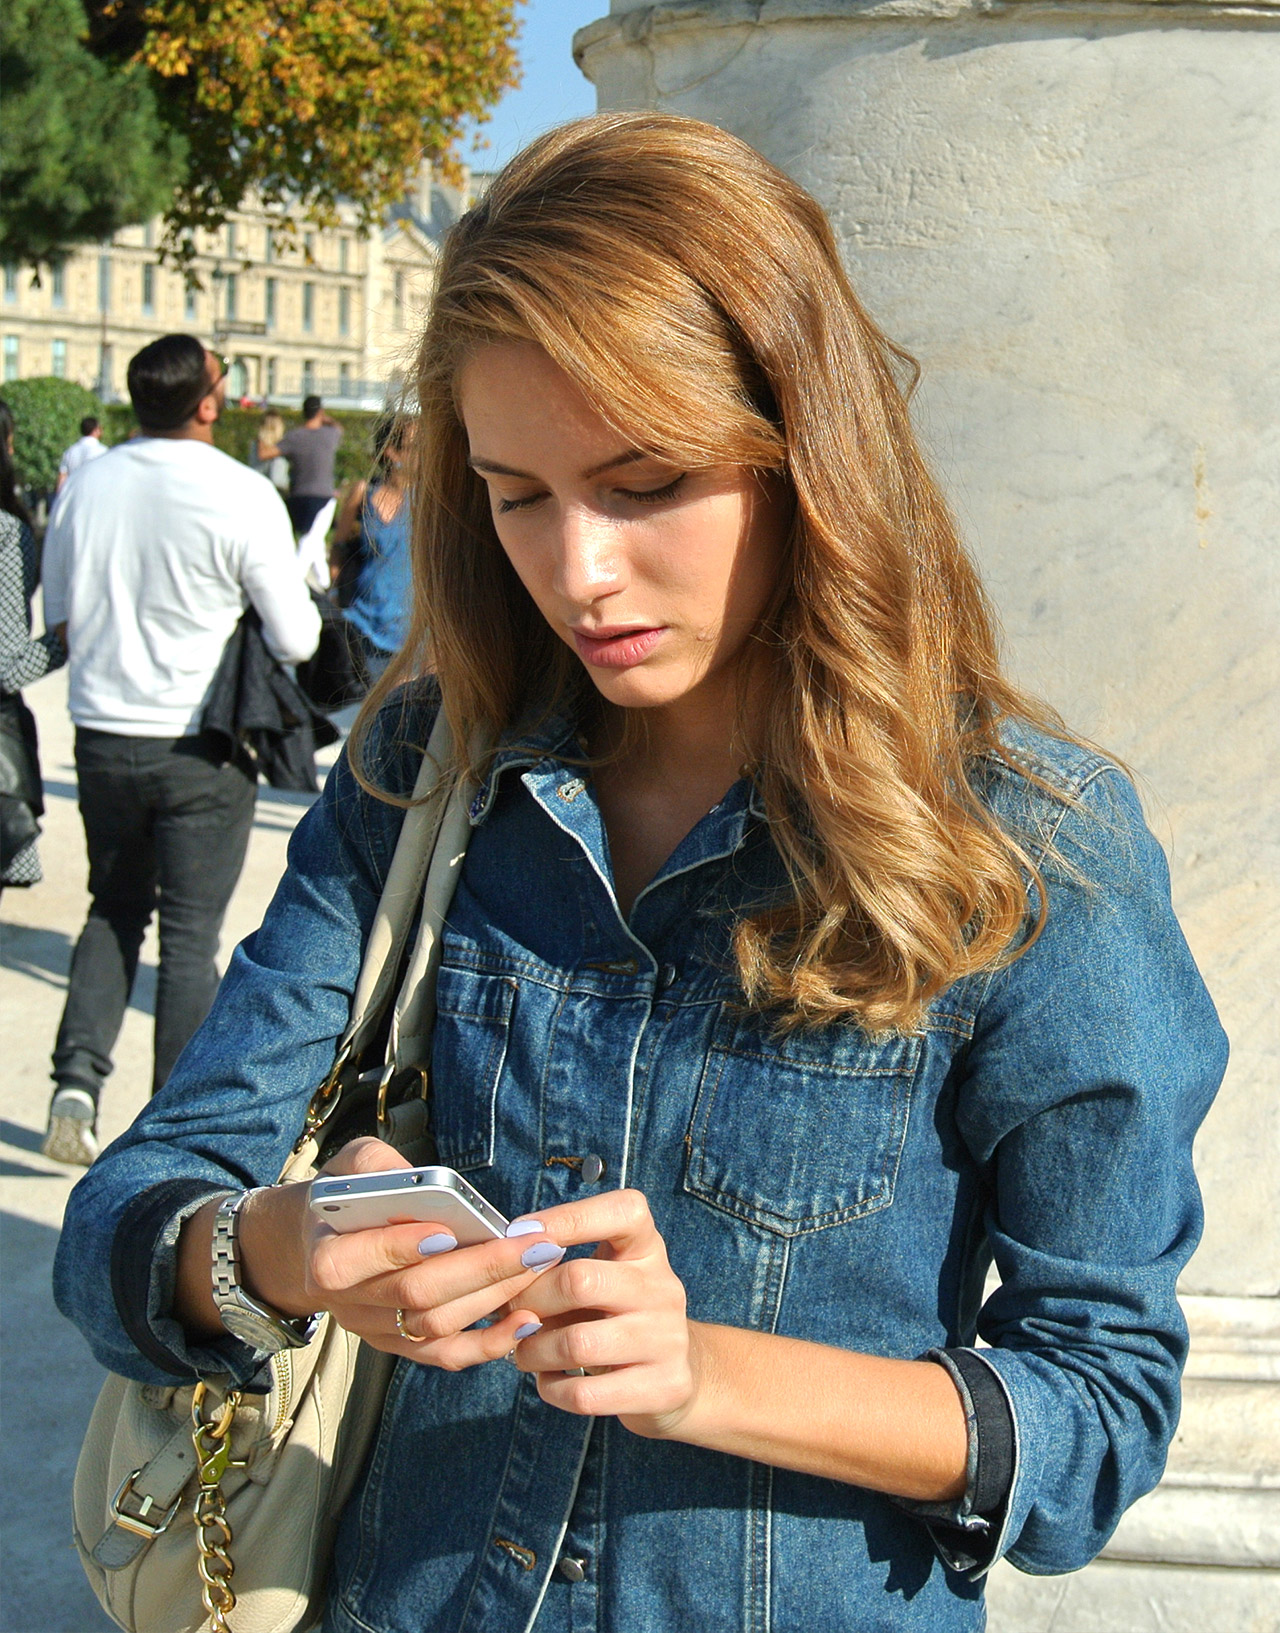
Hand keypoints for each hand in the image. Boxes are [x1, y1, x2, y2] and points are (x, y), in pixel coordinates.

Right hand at [302, 1138, 554, 1367]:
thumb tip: (417, 1179)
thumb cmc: (348, 1194)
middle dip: (479, 1269)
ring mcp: (376, 1329)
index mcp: (324, 1255)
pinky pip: (446, 1354)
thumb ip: (375, 1164)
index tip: (449, 1230)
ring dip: (493, 1298)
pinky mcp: (401, 1344)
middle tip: (532, 1245)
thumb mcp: (350, 1164)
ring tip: (539, 1266)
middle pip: (414, 1293)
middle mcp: (347, 1302)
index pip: (350, 1262)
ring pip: (436, 1325)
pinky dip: (488, 1344)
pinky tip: (526, 1321)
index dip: (397, 1248)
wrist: (324, 1241)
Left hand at [503, 1189, 701, 1438]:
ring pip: (577, 1344)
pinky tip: (548, 1379)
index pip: (623, 1212)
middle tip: (506, 1311)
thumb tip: (501, 1266)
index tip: (518, 1232)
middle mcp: (662, 1287)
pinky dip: (552, 1388)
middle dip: (528, 1298)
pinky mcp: (664, 1386)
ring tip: (523, 1351)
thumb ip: (560, 1266)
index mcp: (647, 1248)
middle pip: (580, 1280)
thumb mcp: (603, 1275)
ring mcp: (667, 1338)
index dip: (568, 1218)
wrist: (675, 1372)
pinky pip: (586, 1395)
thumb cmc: (618, 1314)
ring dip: (533, 1350)